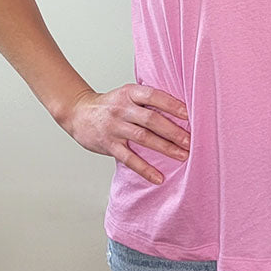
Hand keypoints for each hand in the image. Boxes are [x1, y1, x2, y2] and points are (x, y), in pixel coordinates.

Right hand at [62, 83, 189, 183]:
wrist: (78, 113)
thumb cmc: (110, 104)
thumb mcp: (127, 94)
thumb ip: (147, 99)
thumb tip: (180, 109)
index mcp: (129, 92)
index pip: (153, 96)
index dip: (171, 104)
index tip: (189, 114)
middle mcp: (122, 109)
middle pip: (151, 119)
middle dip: (173, 131)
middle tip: (191, 141)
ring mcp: (114, 127)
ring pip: (143, 138)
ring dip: (165, 148)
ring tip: (183, 155)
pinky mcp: (109, 145)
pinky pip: (129, 159)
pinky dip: (145, 169)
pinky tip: (158, 177)